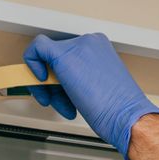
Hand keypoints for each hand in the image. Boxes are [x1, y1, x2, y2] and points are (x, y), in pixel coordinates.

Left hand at [22, 33, 158, 159]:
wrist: (126, 116)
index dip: (63, 77)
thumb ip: (81, 78)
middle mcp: (90, 42)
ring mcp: (78, 46)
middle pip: (58, 57)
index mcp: (101, 48)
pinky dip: (32, 63)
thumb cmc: (118, 110)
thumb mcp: (100, 87)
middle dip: (53, 83)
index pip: (72, 56)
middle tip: (56, 101)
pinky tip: (41, 82)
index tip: (63, 93)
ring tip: (59, 104)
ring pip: (48, 58)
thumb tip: (63, 84)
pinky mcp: (63, 55)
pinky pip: (37, 48)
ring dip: (47, 85)